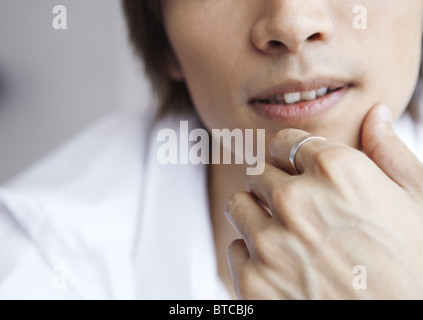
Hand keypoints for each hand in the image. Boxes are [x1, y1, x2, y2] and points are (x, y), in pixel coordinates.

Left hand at [225, 104, 422, 298]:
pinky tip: (283, 269)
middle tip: (297, 210)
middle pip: (259, 173)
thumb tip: (376, 114)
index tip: (292, 166)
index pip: (286, 141)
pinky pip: (236, 249)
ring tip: (285, 236)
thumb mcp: (417, 201)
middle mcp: (297, 202)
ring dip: (255, 215)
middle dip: (274, 186)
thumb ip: (389, 152)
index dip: (290, 154)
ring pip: (238, 205)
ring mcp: (271, 243)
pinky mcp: (253, 282)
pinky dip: (253, 256)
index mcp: (337, 172)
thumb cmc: (415, 267)